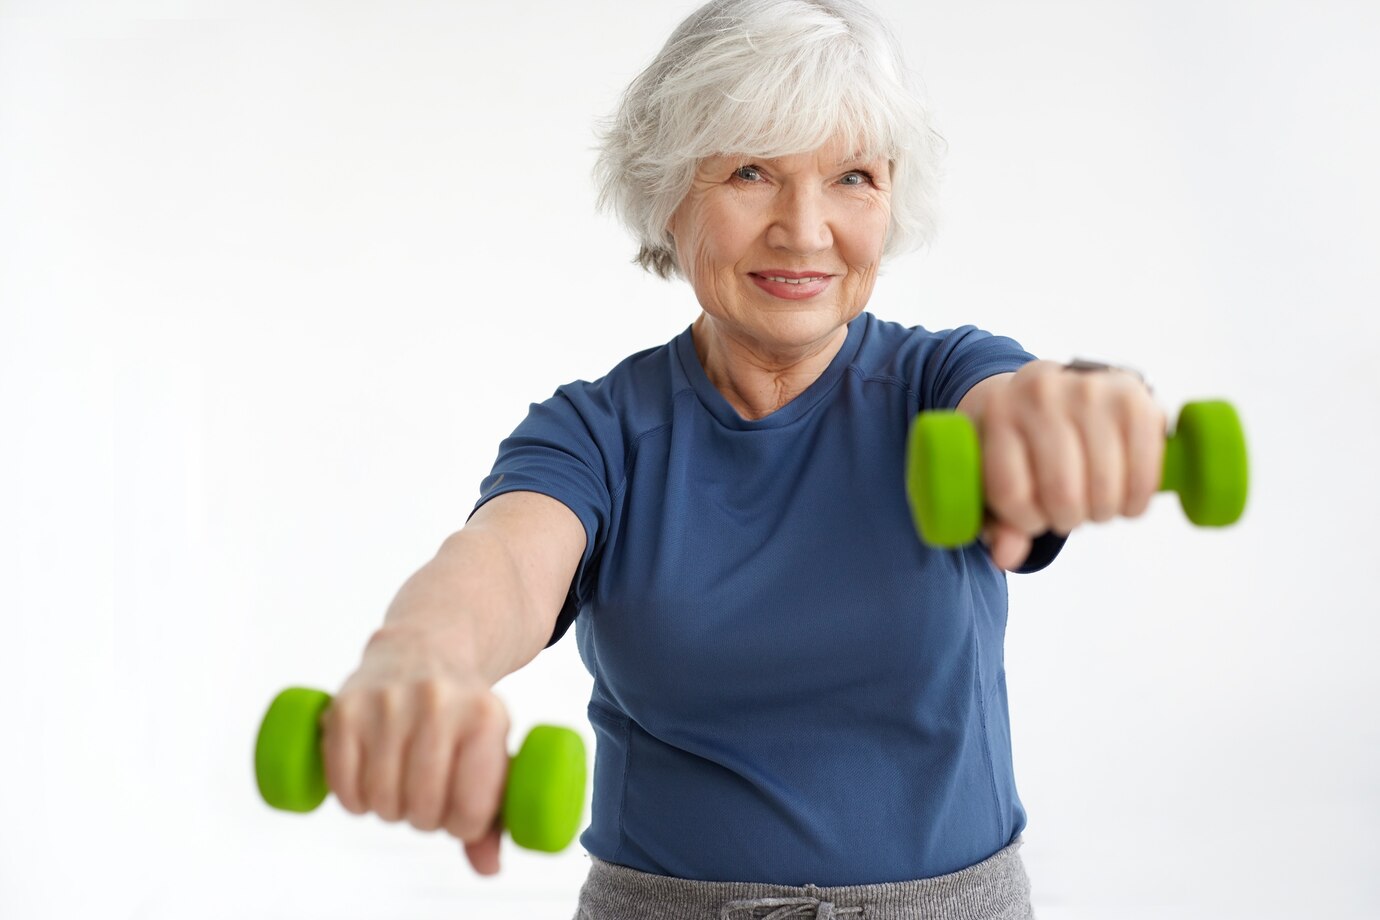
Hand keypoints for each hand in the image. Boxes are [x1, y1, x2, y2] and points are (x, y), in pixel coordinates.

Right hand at [320, 624, 511, 874]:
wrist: (422, 647)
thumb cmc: (462, 713)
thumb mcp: (490, 748)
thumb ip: (493, 812)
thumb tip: (489, 869)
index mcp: (486, 716)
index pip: (471, 807)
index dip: (464, 826)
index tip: (460, 817)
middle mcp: (439, 704)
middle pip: (424, 807)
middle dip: (425, 819)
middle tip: (427, 804)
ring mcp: (389, 703)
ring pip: (382, 799)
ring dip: (389, 810)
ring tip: (401, 790)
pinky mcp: (346, 707)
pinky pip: (342, 783)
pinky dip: (353, 799)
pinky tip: (368, 785)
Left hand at [971, 360, 1166, 569]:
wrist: (1048, 388)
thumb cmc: (1017, 440)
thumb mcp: (993, 472)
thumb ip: (998, 520)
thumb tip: (1007, 557)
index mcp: (997, 412)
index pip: (1011, 492)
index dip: (1025, 521)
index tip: (1032, 517)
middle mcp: (1040, 392)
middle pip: (1062, 493)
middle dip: (1067, 519)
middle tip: (1068, 512)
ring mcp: (1090, 390)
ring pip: (1104, 487)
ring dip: (1102, 512)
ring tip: (1094, 503)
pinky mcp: (1133, 397)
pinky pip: (1144, 472)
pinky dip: (1136, 500)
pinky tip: (1124, 500)